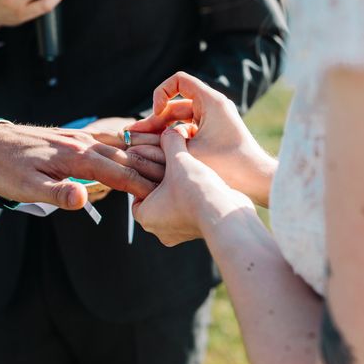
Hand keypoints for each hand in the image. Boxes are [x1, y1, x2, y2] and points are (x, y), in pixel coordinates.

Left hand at [0, 122, 163, 209]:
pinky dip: (126, 146)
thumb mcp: (26, 187)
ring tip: (165, 163)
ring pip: (120, 146)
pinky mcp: (74, 137)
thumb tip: (83, 198)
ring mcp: (80, 138)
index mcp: (77, 158)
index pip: (119, 173)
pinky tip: (132, 149)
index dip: (142, 185)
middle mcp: (83, 144)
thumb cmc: (7, 169)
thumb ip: (57, 192)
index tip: (163, 195)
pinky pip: (108, 140)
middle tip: (176, 180)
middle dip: (151, 169)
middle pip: (126, 157)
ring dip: (143, 155)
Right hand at [128, 72, 275, 206]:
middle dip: (154, 119)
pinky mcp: (213, 135)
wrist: (257, 180)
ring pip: (179, 119)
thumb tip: (138, 137)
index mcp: (211, 101)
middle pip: (175, 104)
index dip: (162, 93)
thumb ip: (163, 141)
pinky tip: (157, 153)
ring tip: (139, 145)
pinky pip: (187, 130)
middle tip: (133, 134)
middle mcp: (213, 106)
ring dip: (161, 131)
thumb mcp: (189, 151)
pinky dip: (173, 139)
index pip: (178, 80)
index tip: (156, 113)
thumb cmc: (228, 165)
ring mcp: (213, 120)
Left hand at [133, 128, 255, 246]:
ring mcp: (180, 233)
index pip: (136, 191)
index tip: (156, 160)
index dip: (145, 172)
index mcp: (146, 215)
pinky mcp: (198, 231)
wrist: (227, 215)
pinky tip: (203, 182)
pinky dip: (194, 198)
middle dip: (163, 180)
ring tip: (190, 171)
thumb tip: (168, 131)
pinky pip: (190, 211)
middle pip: (155, 197)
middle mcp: (160, 229)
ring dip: (180, 189)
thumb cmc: (196, 191)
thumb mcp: (178, 159)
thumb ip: (170, 142)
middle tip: (173, 163)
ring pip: (174, 204)